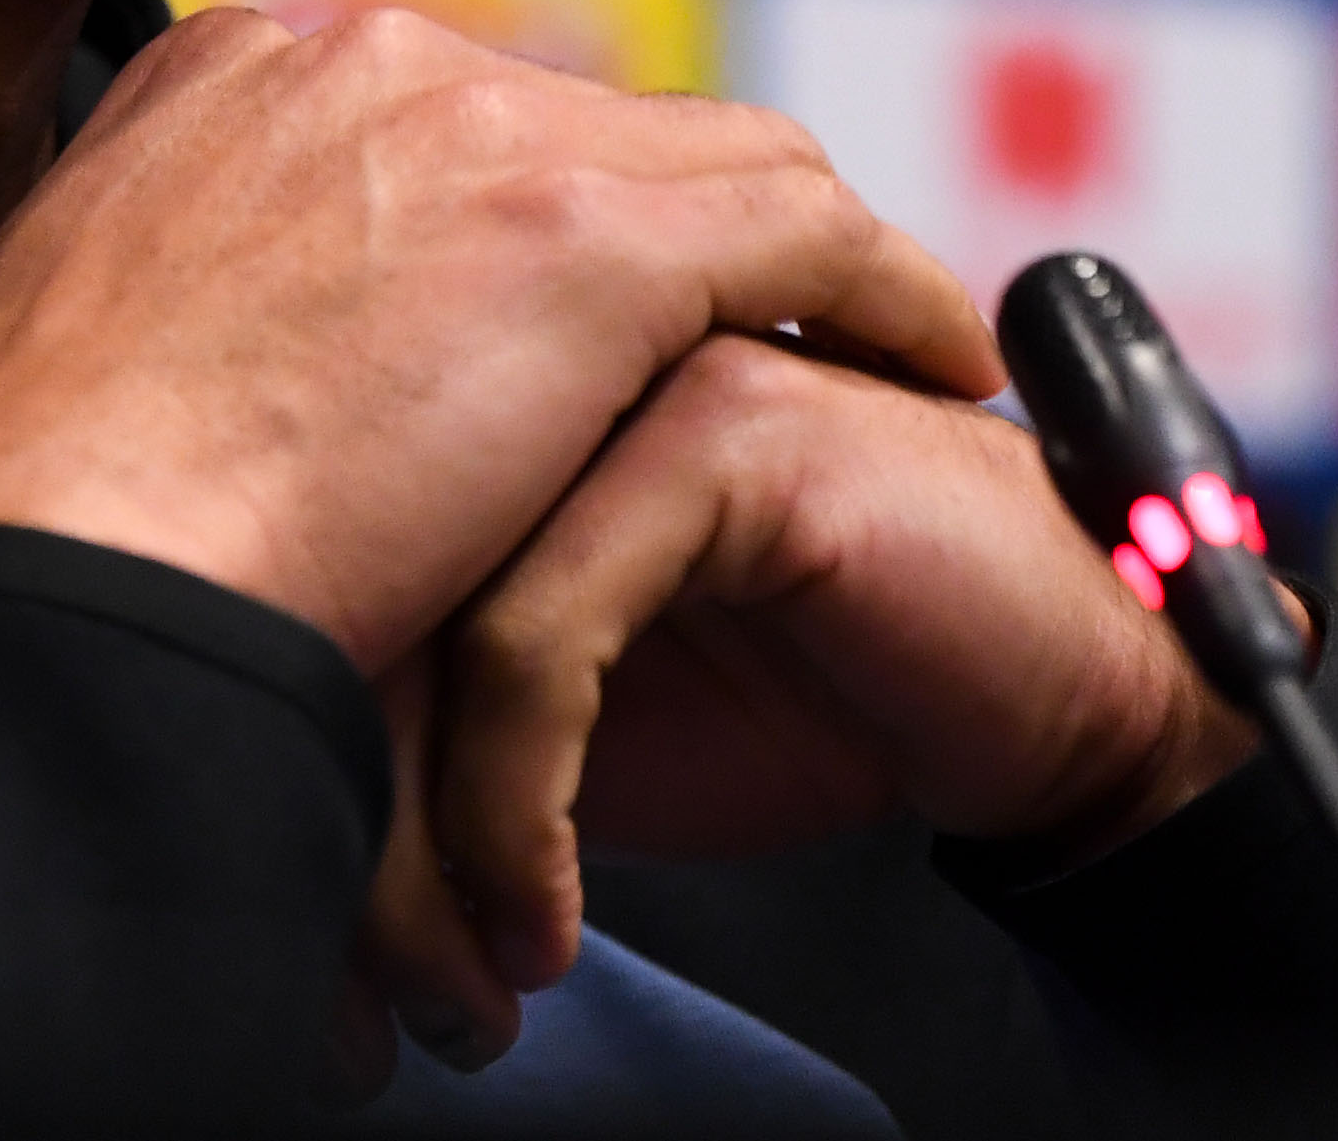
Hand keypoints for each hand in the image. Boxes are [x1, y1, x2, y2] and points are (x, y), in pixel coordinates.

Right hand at [0, 6, 1002, 671]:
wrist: (69, 574)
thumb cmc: (59, 539)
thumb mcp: (95, 364)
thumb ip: (195, 318)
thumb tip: (241, 383)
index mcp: (225, 81)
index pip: (440, 117)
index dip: (528, 216)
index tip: (566, 316)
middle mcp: (350, 59)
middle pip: (583, 121)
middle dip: (665, 229)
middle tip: (740, 340)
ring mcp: (467, 122)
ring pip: (709, 154)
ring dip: (793, 254)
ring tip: (867, 344)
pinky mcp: (583, 229)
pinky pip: (804, 226)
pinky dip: (885, 290)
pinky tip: (932, 362)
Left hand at [366, 335, 1281, 1064]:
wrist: (1056, 687)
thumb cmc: (822, 688)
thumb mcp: (580, 715)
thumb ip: (437, 698)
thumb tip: (281, 811)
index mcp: (482, 374)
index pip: (315, 556)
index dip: (300, 761)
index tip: (324, 953)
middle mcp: (536, 341)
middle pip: (349, 576)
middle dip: (348, 818)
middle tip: (362, 996)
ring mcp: (628, 368)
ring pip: (428, 612)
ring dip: (427, 840)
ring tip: (458, 977)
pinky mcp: (719, 430)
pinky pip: (540, 636)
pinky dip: (514, 810)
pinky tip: (540, 917)